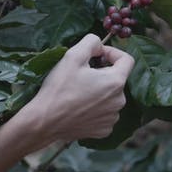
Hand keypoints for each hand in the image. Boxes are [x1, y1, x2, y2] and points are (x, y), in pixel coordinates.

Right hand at [17, 34, 134, 150]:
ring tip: (78, 92)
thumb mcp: (73, 56)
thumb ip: (91, 42)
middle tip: (81, 74)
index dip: (112, 53)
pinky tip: (79, 107)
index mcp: (115, 82)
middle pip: (116, 79)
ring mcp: (112, 117)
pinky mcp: (104, 129)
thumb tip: (99, 45)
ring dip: (99, 91)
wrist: (45, 121)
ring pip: (110, 96)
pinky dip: (95, 108)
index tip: (97, 54)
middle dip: (102, 73)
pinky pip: (104, 113)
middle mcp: (119, 101)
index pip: (127, 60)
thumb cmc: (59, 88)